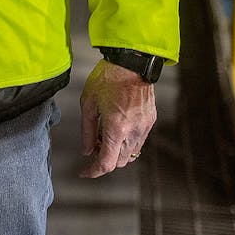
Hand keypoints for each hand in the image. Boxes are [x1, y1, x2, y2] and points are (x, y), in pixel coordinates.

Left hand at [79, 59, 155, 177]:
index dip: (93, 171)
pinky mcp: (150, 121)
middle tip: (93, 145)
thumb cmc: (107, 79)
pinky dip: (126, 142)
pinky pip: (138, 141)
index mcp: (116, 129)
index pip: (106, 163)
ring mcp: (144, 128)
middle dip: (104, 159)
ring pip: (130, 154)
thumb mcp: (88, 104)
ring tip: (104, 134)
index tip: (84, 171)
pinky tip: (116, 128)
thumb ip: (87, 131)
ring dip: (116, 151)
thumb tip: (87, 150)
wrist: (131, 63)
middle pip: (119, 162)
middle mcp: (133, 132)